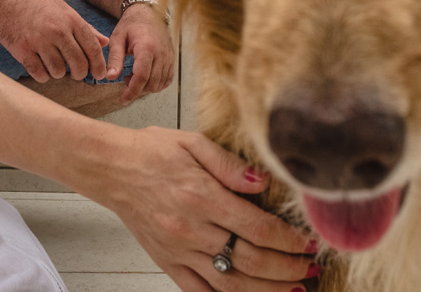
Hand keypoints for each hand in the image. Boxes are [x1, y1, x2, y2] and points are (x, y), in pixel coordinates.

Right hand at [0, 0, 108, 83]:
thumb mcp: (64, 9)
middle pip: (78, 63)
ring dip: (59, 73)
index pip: (92, 48)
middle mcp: (57, 31)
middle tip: (77, 74)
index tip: (100, 75)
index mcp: (71, 19)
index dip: (99, 65)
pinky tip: (41, 67)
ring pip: (59, 71)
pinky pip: (39, 73)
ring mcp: (39, 41)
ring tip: (54, 64)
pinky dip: (43, 75)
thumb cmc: (37, 3)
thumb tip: (104, 42)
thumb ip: (85, 27)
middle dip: (81, 74)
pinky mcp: (22, 50)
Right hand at [95, 128, 315, 290]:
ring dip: (267, 291)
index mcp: (202, 197)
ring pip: (230, 284)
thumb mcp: (193, 142)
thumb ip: (230, 164)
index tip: (309, 242)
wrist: (110, 168)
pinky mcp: (167, 262)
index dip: (289, 240)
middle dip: (287, 268)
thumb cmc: (151, 151)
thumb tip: (264, 181)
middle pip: (250, 261)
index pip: (258, 228)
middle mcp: (191, 229)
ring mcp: (178, 251)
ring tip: (292, 290)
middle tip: (310, 268)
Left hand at [107, 3, 174, 103]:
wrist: (148, 13)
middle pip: (152, 83)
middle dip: (138, 89)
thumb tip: (110, 77)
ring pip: (161, 84)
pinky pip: (167, 79)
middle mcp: (162, 53)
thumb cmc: (131, 25)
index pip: (142, 76)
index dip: (132, 91)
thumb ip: (115, 58)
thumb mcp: (118, 38)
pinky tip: (145, 77)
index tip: (123, 99)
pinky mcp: (172, 59)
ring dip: (146, 87)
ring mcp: (169, 57)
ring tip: (134, 76)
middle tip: (125, 80)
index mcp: (147, 47)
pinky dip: (156, 84)